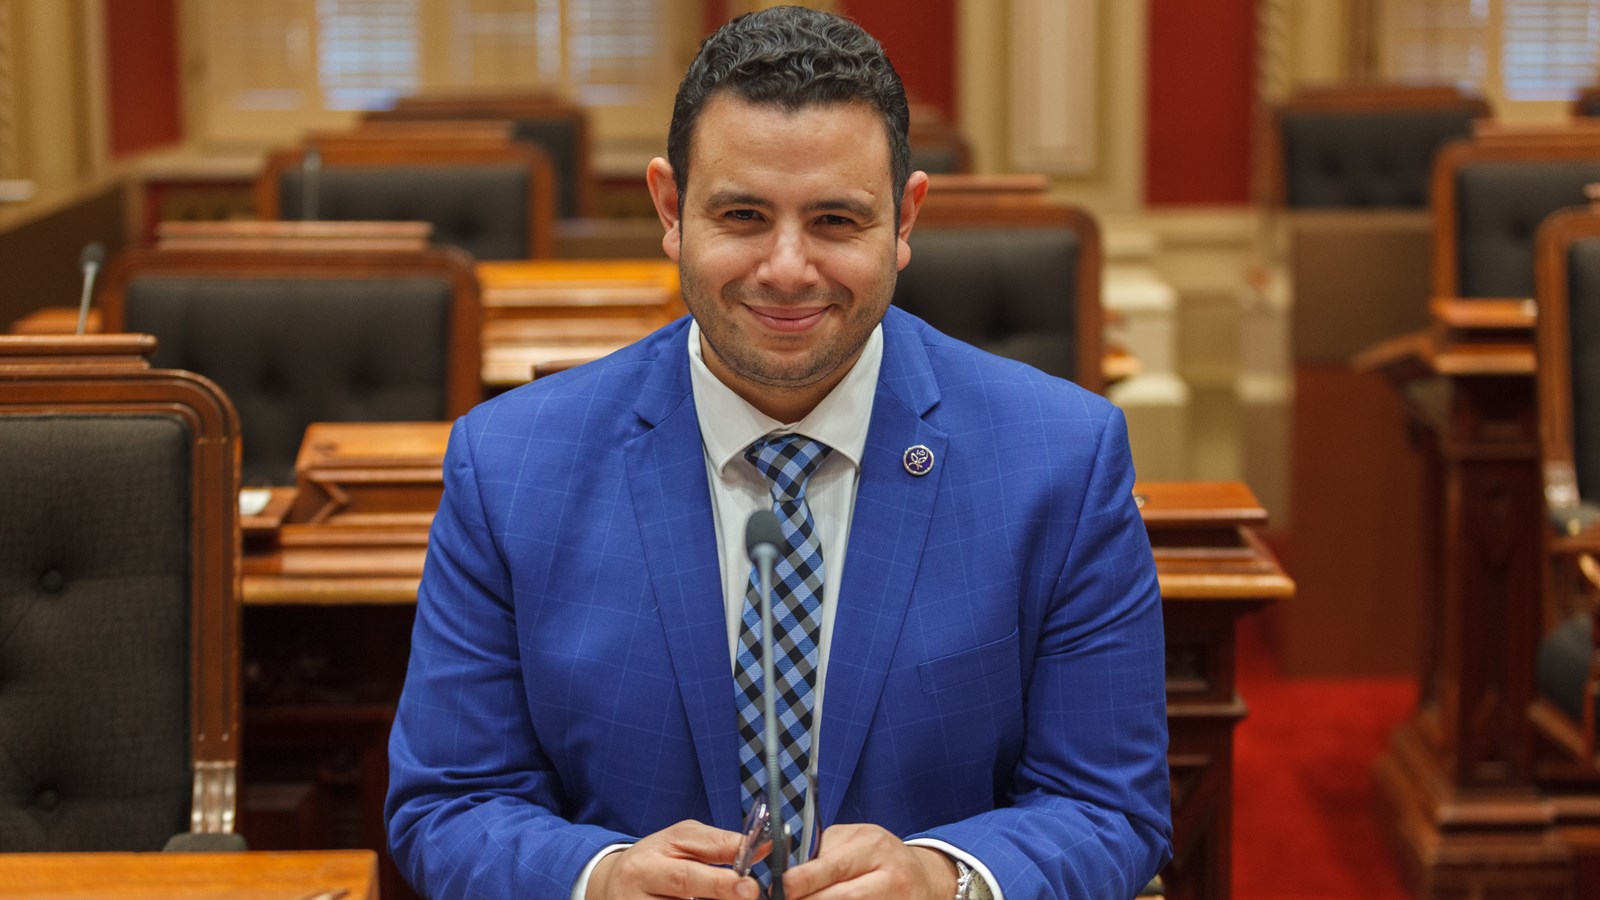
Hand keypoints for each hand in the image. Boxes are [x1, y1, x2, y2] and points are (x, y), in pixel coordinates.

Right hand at [587, 820, 759, 899]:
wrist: (615, 885)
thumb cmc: (655, 859)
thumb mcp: (680, 840)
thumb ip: (717, 844)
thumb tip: (759, 847)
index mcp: (644, 868)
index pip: (684, 877)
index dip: (719, 883)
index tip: (749, 885)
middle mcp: (635, 899)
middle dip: (720, 897)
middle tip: (748, 894)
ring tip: (734, 895)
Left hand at [781, 824, 957, 899]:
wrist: (923, 877)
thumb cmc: (878, 855)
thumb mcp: (855, 840)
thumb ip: (824, 852)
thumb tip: (786, 873)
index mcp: (874, 845)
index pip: (834, 866)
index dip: (804, 880)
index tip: (782, 886)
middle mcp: (890, 875)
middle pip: (844, 897)